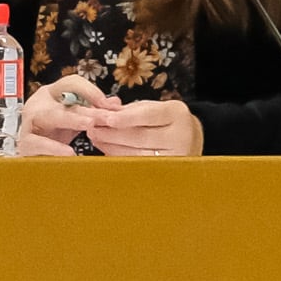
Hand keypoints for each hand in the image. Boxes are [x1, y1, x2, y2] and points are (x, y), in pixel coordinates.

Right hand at [22, 82, 103, 151]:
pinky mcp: (25, 142)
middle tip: (107, 117)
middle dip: (89, 109)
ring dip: (72, 119)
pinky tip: (70, 153)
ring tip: (89, 124)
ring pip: (51, 116)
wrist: (28, 156)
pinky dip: (54, 148)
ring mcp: (29, 122)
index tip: (111, 105)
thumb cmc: (51, 135)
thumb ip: (92, 111)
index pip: (71, 83)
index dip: (91, 91)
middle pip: (65, 101)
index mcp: (51, 95)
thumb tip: (115, 104)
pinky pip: (38, 143)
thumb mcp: (74, 121)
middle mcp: (39, 104)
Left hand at [75, 94, 202, 157]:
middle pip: (140, 136)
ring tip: (94, 136)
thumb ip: (127, 109)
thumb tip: (102, 108)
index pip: (150, 115)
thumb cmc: (164, 121)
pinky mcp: (165, 172)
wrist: (189, 139)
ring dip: (110, 145)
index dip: (127, 117)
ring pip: (136, 153)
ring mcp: (175, 157)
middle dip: (111, 132)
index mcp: (176, 114)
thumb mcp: (151, 108)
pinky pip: (136, 164)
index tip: (107, 118)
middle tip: (91, 127)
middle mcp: (180, 136)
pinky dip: (118, 156)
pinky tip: (106, 148)